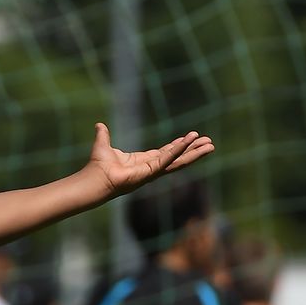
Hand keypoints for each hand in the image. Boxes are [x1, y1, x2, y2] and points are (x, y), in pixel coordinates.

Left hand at [87, 123, 214, 197]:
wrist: (94, 179)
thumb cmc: (97, 167)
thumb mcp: (104, 145)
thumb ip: (104, 135)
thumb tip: (99, 125)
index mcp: (143, 161)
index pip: (166, 153)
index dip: (178, 145)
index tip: (191, 138)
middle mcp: (150, 167)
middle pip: (177, 157)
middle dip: (193, 150)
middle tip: (210, 143)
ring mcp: (152, 171)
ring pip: (178, 160)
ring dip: (194, 152)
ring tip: (210, 145)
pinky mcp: (150, 172)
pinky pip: (168, 159)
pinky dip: (179, 149)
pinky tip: (190, 141)